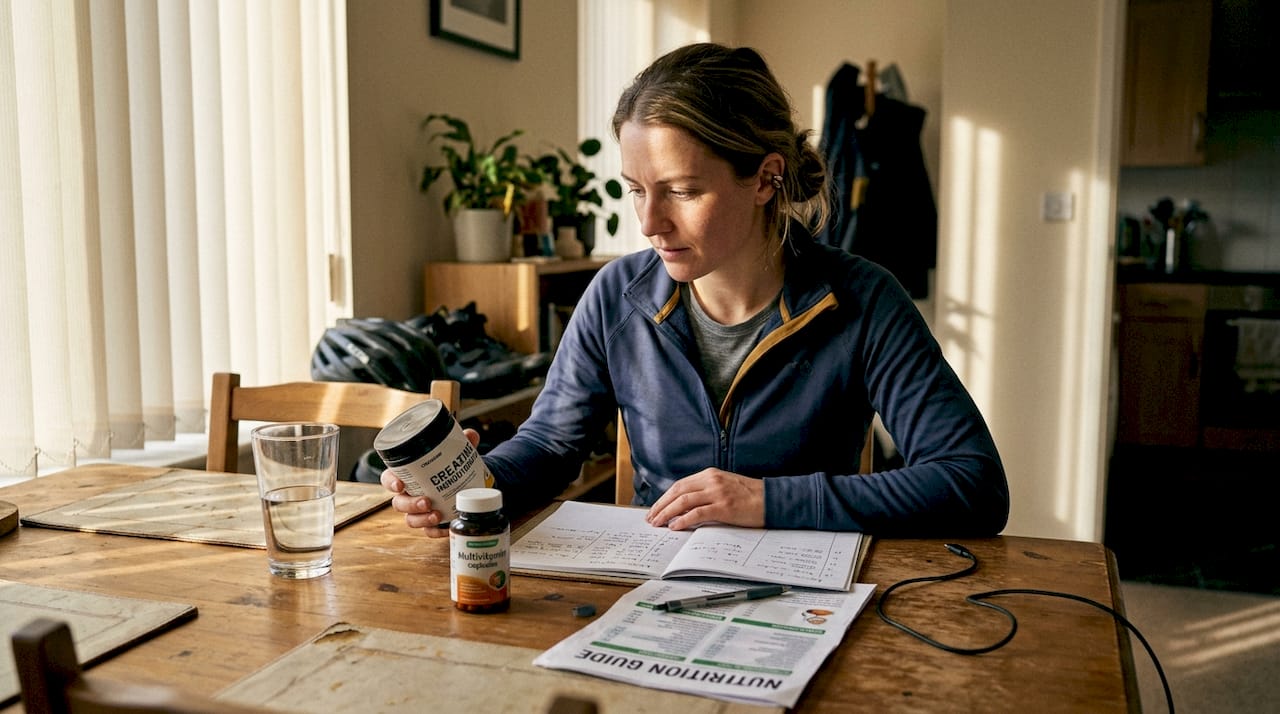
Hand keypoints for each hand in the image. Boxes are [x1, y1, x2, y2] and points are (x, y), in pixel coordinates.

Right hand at [380, 427, 482, 538]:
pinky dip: (436, 531)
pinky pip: (429, 531)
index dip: (391, 483)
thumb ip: (462, 442)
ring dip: (421, 519)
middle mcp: (408, 495)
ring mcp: (418, 511)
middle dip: (410, 504)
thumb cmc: (449, 467)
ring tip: (437, 516)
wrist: (464, 483)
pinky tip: (447, 528)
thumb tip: (470, 435)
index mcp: (408, 476)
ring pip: (411, 520)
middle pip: (398, 503)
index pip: (389, 479)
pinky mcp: (431, 523)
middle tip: (426, 502)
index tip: (400, 485)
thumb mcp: (455, 453)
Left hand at [645, 468, 764, 530]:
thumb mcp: (725, 486)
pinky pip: (697, 513)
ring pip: (683, 501)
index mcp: (710, 474)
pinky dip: (683, 519)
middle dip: (661, 505)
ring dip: (667, 513)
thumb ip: (706, 491)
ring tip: (657, 523)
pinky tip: (675, 526)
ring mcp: (718, 493)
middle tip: (650, 518)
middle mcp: (711, 480)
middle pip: (677, 491)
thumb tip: (684, 506)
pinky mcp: (724, 507)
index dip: (665, 497)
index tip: (655, 509)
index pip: (680, 485)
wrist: (772, 500)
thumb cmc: (749, 496)